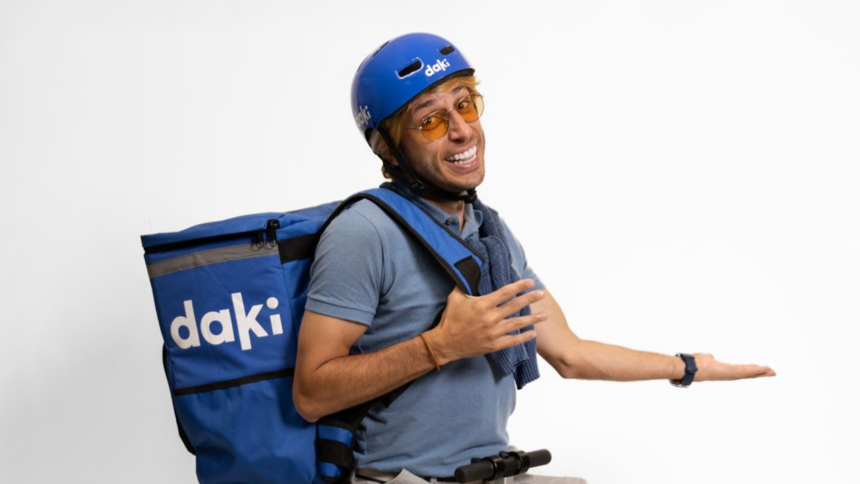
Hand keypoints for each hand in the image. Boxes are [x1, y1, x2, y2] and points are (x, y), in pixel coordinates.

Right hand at [424, 279, 547, 364]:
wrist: (445, 343)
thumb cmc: (450, 319)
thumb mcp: (455, 297)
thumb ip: (464, 284)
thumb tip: (469, 268)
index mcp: (482, 304)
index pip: (506, 292)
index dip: (520, 286)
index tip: (530, 282)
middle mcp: (490, 318)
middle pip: (515, 306)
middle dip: (530, 299)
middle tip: (541, 294)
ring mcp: (493, 333)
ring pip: (517, 323)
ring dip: (533, 319)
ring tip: (545, 315)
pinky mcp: (494, 345)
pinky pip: (512, 340)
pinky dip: (524, 337)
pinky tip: (532, 333)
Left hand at [692, 353, 776, 381]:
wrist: (693, 369)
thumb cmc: (697, 365)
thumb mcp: (707, 359)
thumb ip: (710, 358)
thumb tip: (710, 357)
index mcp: (725, 371)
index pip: (741, 371)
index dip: (751, 371)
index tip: (760, 369)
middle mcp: (730, 375)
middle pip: (748, 374)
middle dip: (760, 373)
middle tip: (772, 372)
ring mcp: (732, 374)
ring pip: (750, 373)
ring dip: (762, 372)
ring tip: (772, 371)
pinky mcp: (732, 372)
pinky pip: (748, 371)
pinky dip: (757, 370)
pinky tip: (765, 369)